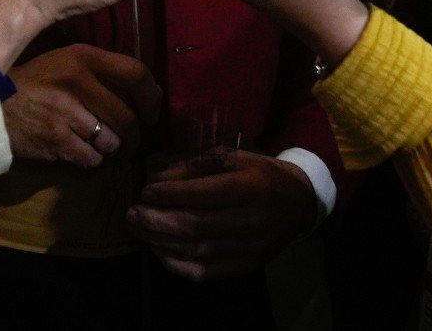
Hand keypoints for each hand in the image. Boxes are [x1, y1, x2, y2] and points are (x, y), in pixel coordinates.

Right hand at [3, 45, 162, 166]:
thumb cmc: (32, 84)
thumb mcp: (64, 62)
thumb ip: (98, 72)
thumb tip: (142, 94)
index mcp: (83, 57)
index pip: (136, 74)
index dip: (152, 98)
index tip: (152, 113)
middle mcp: (77, 82)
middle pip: (128, 117)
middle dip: (134, 136)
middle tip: (130, 142)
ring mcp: (66, 113)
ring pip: (112, 143)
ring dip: (111, 150)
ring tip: (102, 147)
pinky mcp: (55, 140)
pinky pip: (92, 159)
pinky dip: (90, 160)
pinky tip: (79, 152)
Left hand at [127, 150, 320, 280]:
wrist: (299, 203)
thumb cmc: (260, 174)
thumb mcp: (234, 157)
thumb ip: (196, 166)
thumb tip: (156, 179)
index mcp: (252, 186)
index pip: (204, 195)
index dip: (170, 194)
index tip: (145, 190)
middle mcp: (254, 220)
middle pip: (197, 226)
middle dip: (157, 221)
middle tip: (132, 213)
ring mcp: (252, 249)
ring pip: (198, 252)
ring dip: (161, 242)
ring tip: (139, 230)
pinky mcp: (247, 267)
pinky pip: (206, 273)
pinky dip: (177, 264)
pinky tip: (159, 250)